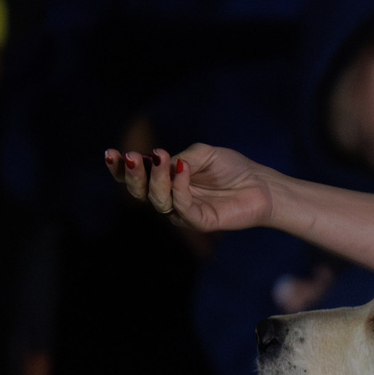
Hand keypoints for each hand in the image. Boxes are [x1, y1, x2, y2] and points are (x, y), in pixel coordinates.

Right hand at [105, 144, 276, 234]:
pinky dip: (179, 188)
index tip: (111, 153)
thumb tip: (162, 162)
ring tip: (163, 158)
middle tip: (132, 157)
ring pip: (158, 199)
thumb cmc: (232, 168)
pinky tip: (183, 170)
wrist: (261, 185)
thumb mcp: (203, 154)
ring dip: (157, 177)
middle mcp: (170, 196)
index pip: (137, 176)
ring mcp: (183, 211)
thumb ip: (181, 158)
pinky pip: (181, 207)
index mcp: (166, 179)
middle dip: (132, 175)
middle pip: (140, 192)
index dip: (121, 168)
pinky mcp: (199, 221)